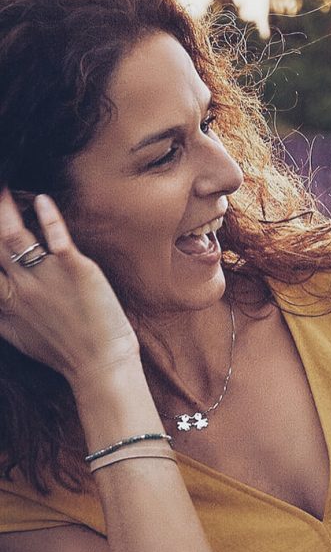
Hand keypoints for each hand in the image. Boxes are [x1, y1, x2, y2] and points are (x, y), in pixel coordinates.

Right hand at [0, 189, 137, 384]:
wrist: (100, 365)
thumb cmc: (64, 351)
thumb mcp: (18, 336)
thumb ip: (1, 314)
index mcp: (5, 302)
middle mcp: (20, 287)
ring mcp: (46, 277)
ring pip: (15, 237)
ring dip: (4, 209)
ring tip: (3, 186)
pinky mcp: (76, 271)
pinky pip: (57, 239)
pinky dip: (49, 218)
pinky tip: (42, 199)